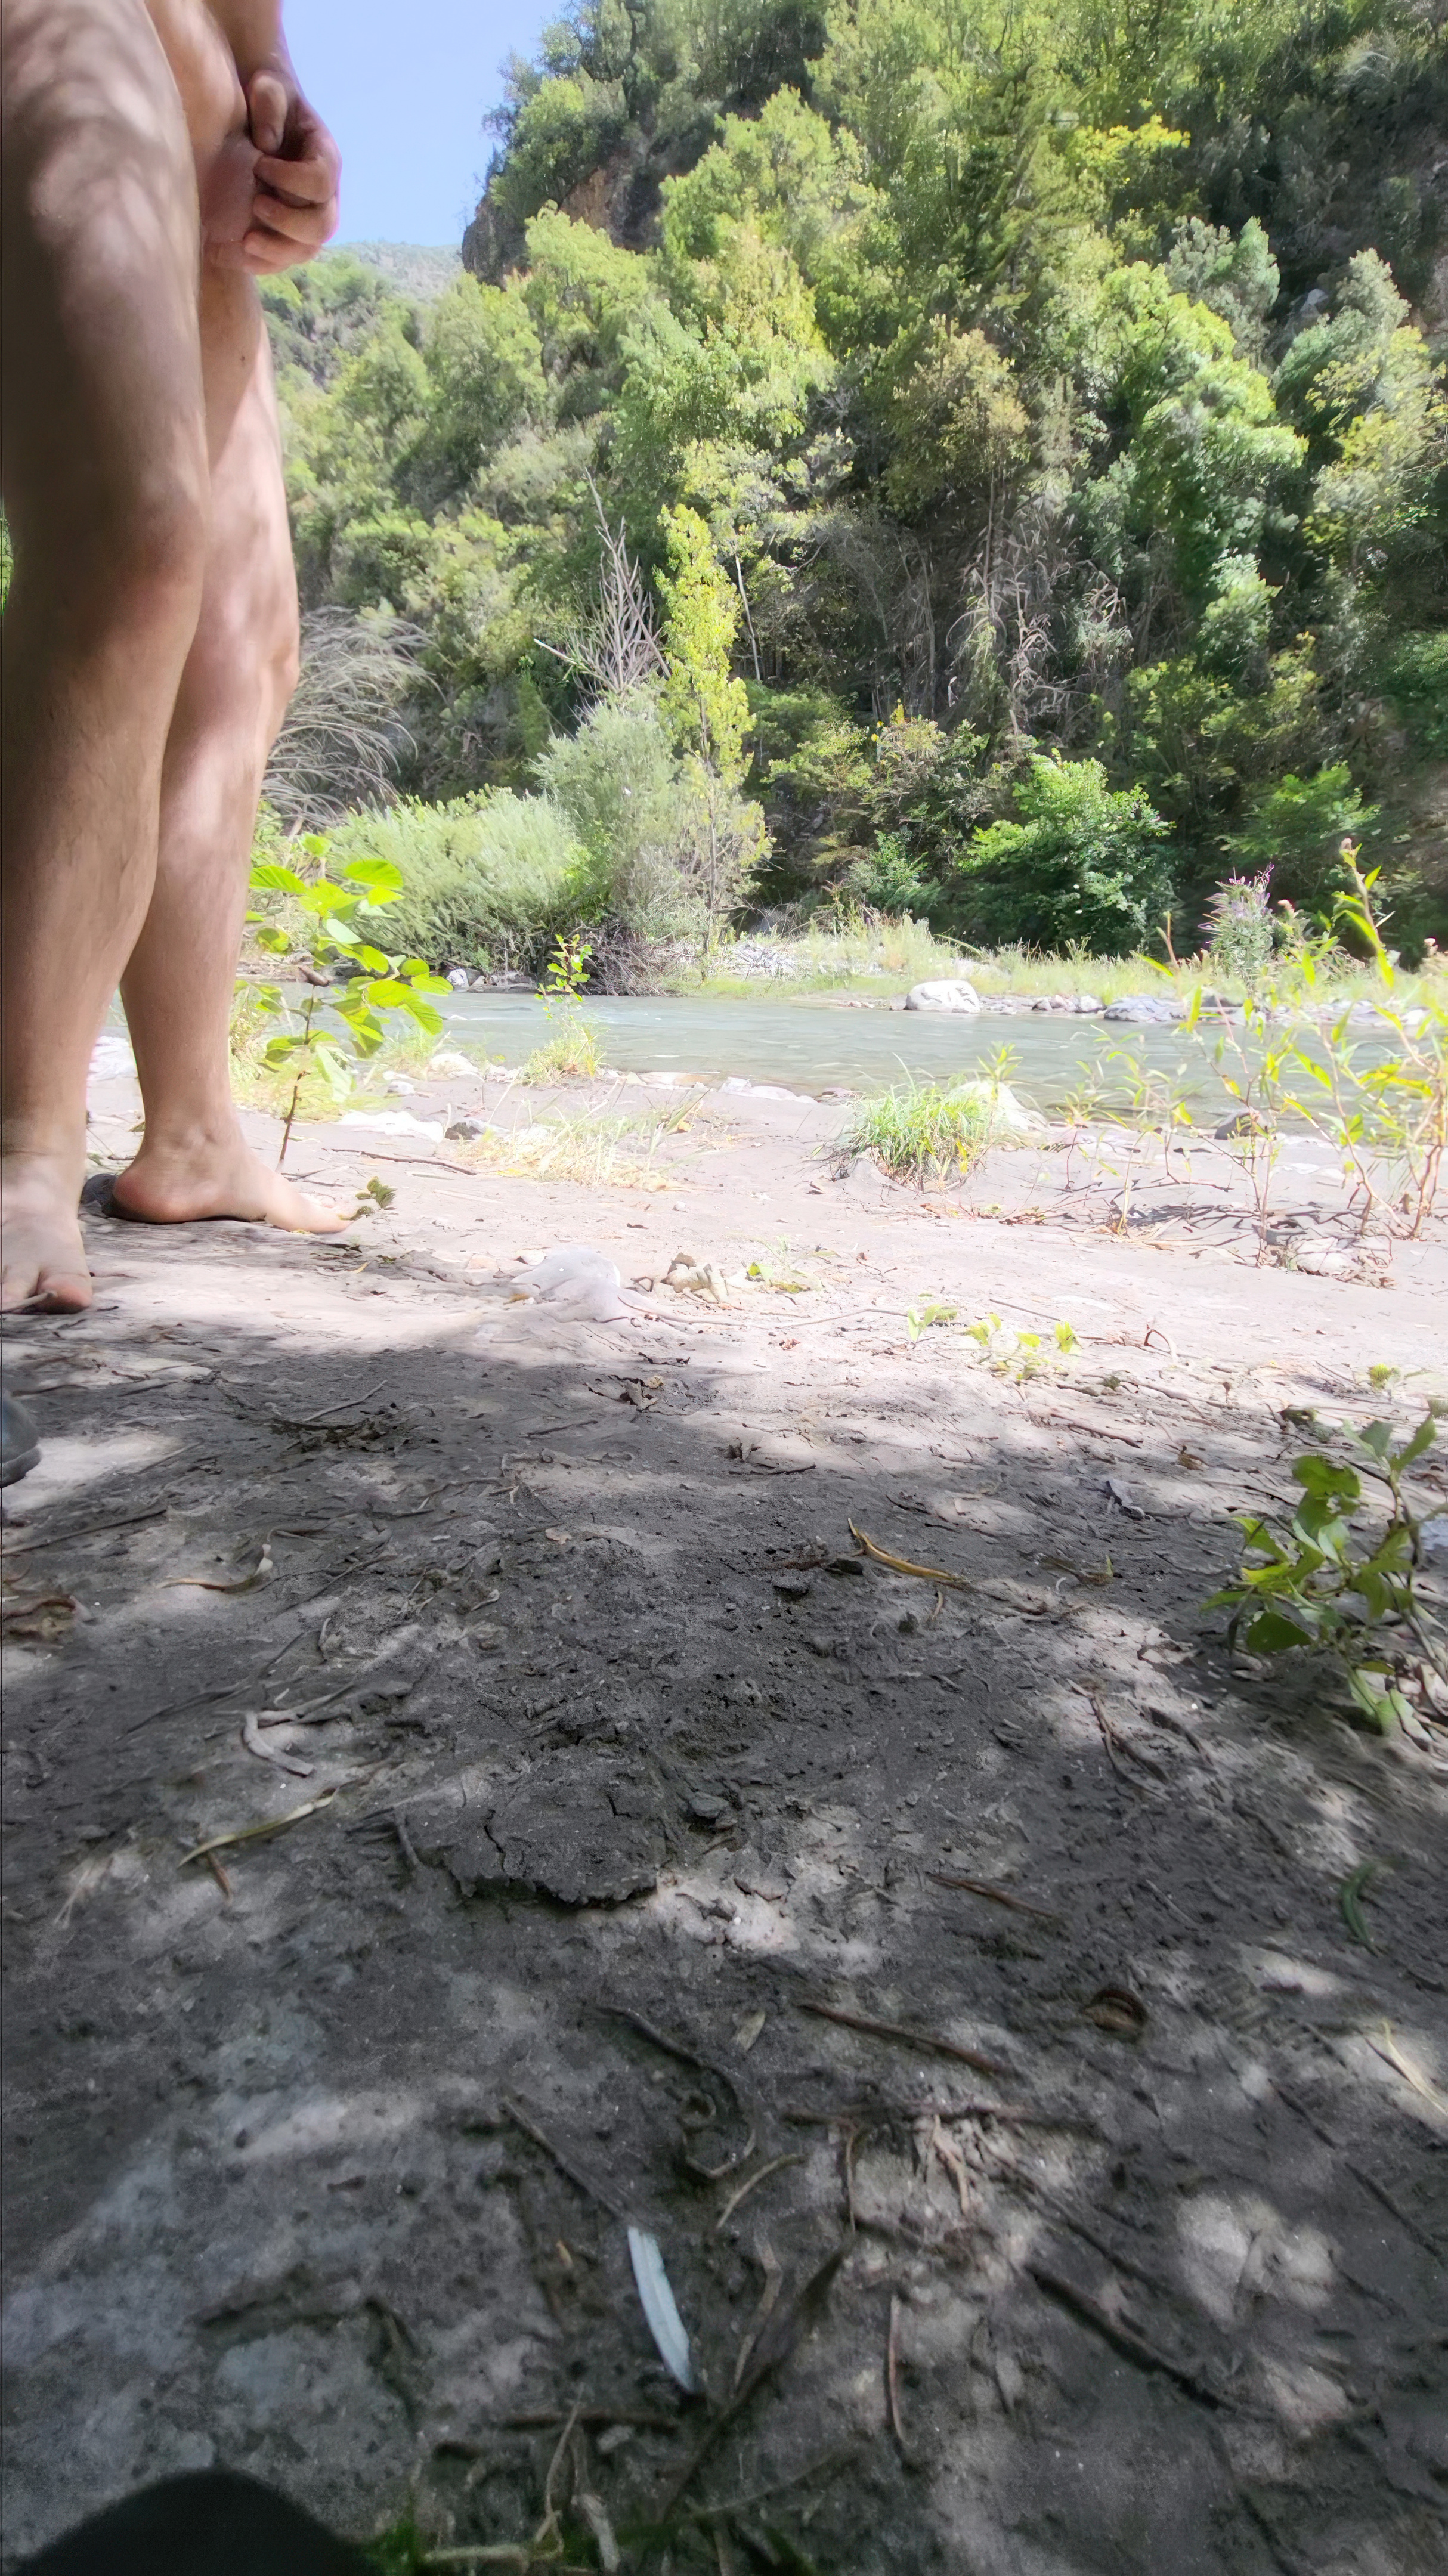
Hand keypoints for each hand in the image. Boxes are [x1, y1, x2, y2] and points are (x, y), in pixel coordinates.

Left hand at [210, 66, 339, 273]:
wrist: (263, 113)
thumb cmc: (267, 96)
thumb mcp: (268, 87)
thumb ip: (270, 106)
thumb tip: (267, 146)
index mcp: (325, 157)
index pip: (320, 181)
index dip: (291, 180)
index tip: (259, 164)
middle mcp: (326, 193)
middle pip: (322, 225)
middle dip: (289, 222)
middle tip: (257, 206)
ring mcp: (310, 216)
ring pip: (307, 249)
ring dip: (277, 251)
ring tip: (245, 241)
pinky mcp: (290, 232)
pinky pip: (285, 259)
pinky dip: (263, 263)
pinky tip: (236, 256)